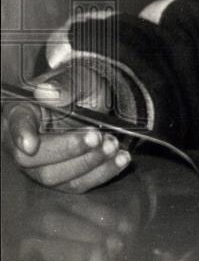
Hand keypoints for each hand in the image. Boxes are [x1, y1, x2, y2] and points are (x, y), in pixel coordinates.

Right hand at [2, 67, 130, 191]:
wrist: (95, 101)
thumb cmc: (80, 86)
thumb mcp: (78, 76)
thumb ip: (65, 84)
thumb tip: (47, 92)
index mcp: (22, 112)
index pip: (16, 124)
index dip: (21, 135)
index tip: (31, 144)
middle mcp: (24, 143)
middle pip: (32, 159)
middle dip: (68, 150)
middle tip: (98, 136)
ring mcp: (40, 165)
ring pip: (55, 176)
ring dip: (88, 163)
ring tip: (113, 145)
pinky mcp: (62, 178)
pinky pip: (77, 184)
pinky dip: (102, 173)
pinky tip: (120, 159)